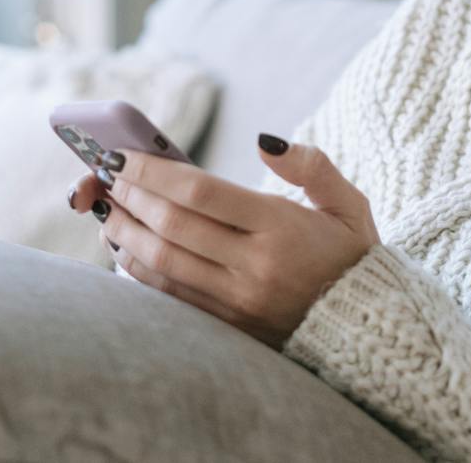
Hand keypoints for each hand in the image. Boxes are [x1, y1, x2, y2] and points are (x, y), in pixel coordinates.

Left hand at [66, 138, 379, 348]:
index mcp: (282, 228)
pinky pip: (169, 296)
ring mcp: (238, 302)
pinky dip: (138, 271)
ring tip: (105, 207)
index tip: (122, 156)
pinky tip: (122, 247)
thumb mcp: (348, 204)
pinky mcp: (228, 328)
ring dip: (125, 232)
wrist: (365, 329)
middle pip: (173, 226)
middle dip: (131, 196)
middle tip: (105, 174)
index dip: (154, 171)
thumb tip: (264, 141)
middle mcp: (255, 267)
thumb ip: (311, 165)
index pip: (201, 193)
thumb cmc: (350, 255)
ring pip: (163, 263)